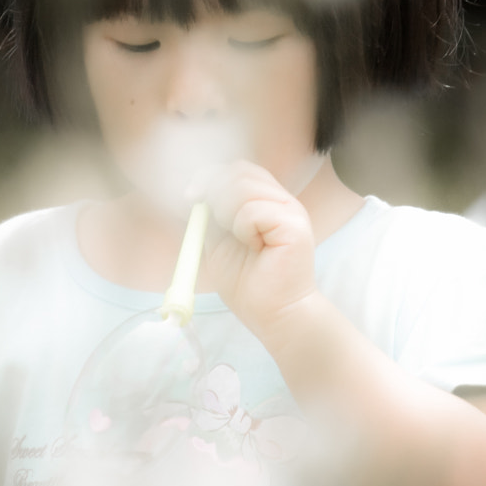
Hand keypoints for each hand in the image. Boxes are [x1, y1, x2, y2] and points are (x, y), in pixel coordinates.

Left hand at [201, 161, 321, 336]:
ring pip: (244, 188)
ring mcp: (291, 211)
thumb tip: (193, 192)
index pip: (240, 170)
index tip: (190, 194)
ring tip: (238, 239)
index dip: (211, 175)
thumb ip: (211, 217)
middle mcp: (282, 201)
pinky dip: (242, 228)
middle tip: (201, 213)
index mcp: (267, 203)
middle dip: (213, 190)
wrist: (274, 316)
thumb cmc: (249, 285)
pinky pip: (253, 211)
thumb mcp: (219, 243)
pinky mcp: (294, 226)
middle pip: (241, 172)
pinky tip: (254, 247)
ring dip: (227, 212)